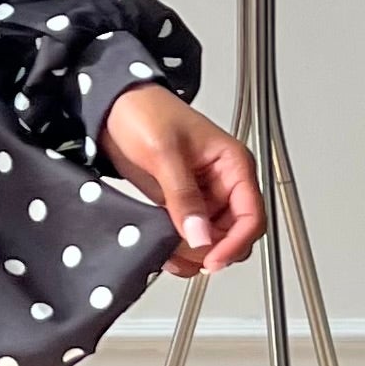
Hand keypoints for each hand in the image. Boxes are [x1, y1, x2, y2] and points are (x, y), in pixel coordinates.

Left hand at [101, 87, 263, 276]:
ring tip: (170, 255)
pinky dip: (179, 247)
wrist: (113, 106)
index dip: (236, 242)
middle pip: (235, 233)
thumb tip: (199, 234)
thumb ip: (183, 195)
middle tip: (185, 257)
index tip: (213, 259)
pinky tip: (163, 249)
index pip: (251, 214)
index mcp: (232, 164)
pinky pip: (189, 235)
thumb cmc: (145, 111)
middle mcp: (223, 182)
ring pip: (212, 239)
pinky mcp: (181, 203)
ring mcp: (202, 194)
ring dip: (194, 253)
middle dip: (213, 250)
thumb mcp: (164, 152)